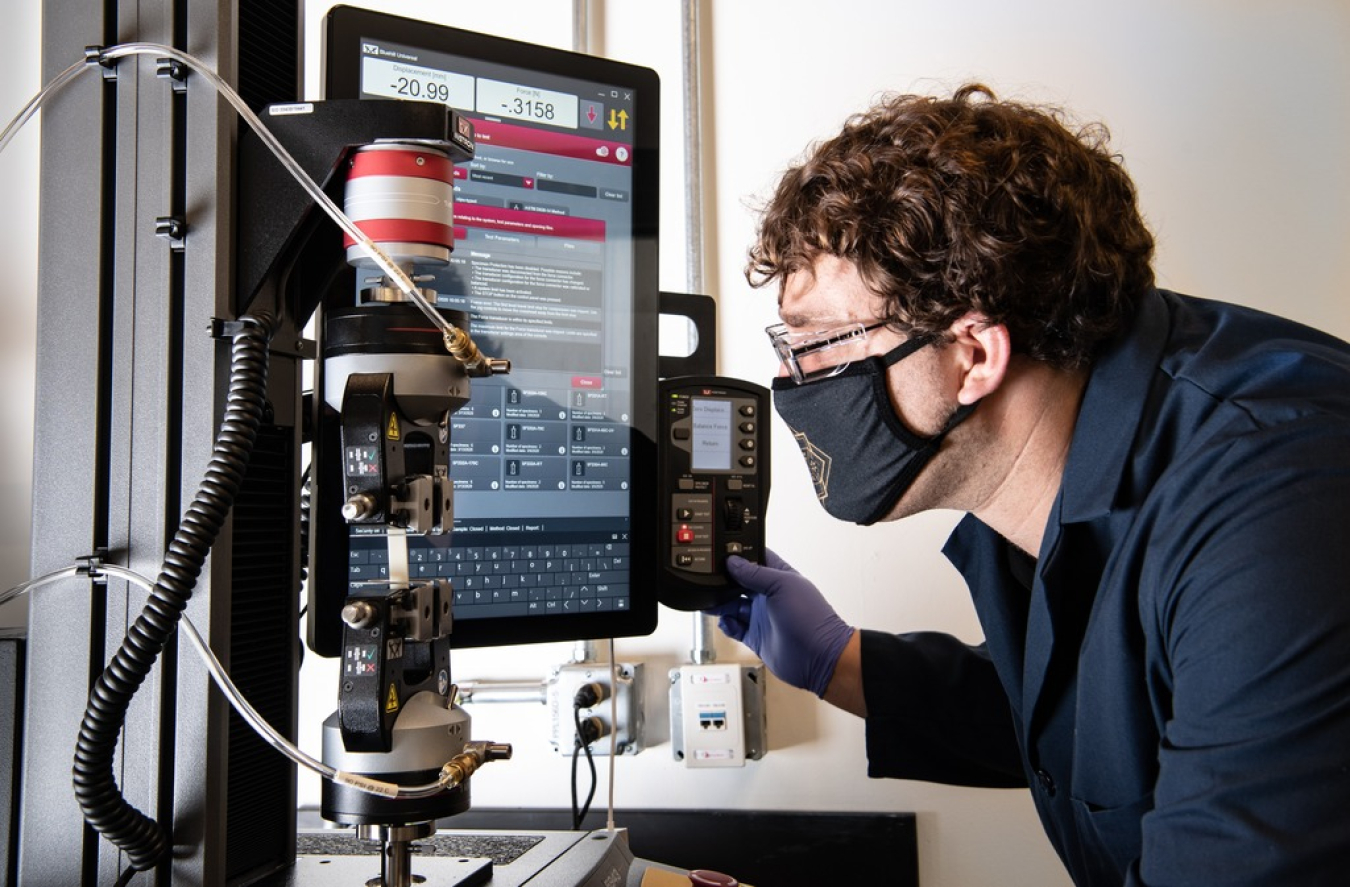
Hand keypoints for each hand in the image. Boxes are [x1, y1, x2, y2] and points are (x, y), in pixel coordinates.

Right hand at [706, 550, 853, 696]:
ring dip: (721, 603)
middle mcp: (769, 596)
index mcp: (779, 578)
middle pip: (740, 583)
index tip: (722, 554)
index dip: (740, 555)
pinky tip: (726, 621)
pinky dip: (726, 624)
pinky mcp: (756, 637)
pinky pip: (735, 628)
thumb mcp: (782, 586)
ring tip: (711, 602)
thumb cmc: (811, 618)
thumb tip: (734, 562)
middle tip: (711, 579)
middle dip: (725, 581)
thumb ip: (756, 573)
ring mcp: (762, 617)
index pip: (756, 560)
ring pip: (734, 605)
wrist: (817, 657)